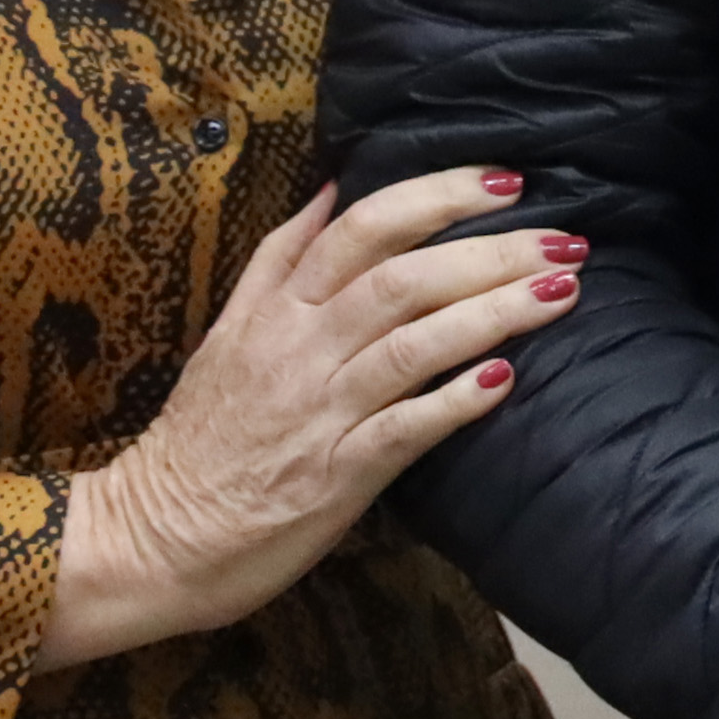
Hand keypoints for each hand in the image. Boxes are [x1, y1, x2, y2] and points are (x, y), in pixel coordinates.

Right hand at [42, 169, 572, 668]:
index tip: (507, 180)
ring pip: (412, 343)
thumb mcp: (226, 332)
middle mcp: (298, 350)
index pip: (362, 228)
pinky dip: (453, 402)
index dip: (437, 196)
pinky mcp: (332, 477)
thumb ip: (278, 259)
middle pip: (402, 278)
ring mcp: (317, 412)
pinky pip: (401, 430)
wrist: (151, 537)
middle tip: (566, 238)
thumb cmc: (202, 436)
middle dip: (491, 250)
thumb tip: (331, 187)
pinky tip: (505, 380)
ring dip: (492, 312)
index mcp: (276, 310)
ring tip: (560, 292)